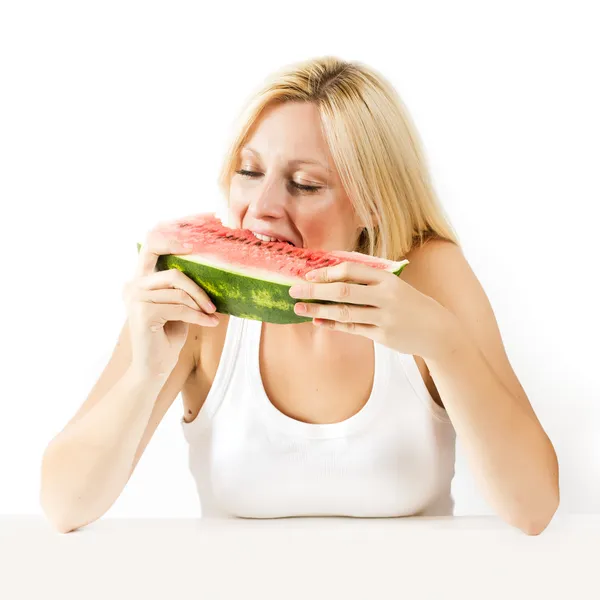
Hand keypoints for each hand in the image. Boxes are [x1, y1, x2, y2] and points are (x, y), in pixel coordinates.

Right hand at [123, 226, 219, 377]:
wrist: (154, 368)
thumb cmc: (168, 336)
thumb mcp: (178, 306)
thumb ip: (183, 287)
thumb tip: (211, 266)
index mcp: (140, 279)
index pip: (152, 245)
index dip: (173, 235)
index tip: (198, 234)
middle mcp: (132, 285)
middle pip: (171, 268)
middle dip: (196, 280)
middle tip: (214, 294)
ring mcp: (134, 297)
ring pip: (178, 289)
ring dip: (200, 303)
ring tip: (212, 315)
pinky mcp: (141, 312)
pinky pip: (179, 307)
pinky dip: (198, 316)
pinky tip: (210, 323)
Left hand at [288, 261, 456, 360]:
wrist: (437, 329)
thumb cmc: (409, 303)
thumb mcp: (394, 285)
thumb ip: (368, 281)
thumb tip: (330, 278)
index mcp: (387, 278)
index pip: (351, 270)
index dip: (326, 272)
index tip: (308, 275)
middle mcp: (385, 296)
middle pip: (343, 291)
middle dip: (315, 290)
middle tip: (293, 290)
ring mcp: (384, 317)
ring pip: (344, 313)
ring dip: (318, 310)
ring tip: (299, 308)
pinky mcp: (382, 335)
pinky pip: (352, 329)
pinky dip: (333, 324)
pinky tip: (317, 321)